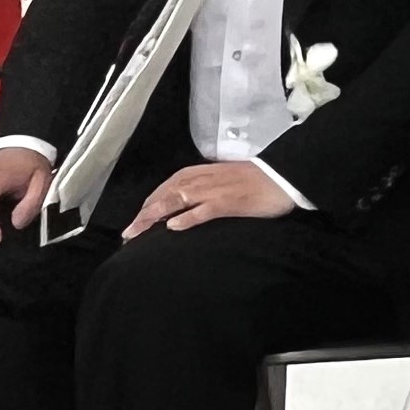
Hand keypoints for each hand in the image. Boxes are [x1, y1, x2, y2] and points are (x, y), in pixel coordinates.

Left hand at [124, 160, 294, 237]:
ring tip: (137, 233)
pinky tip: (173, 227)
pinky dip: (186, 217)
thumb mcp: (220, 182)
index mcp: (196, 174)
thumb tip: (180, 209)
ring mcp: (212, 191)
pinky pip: (202, 210)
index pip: (162, 191)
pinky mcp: (228, 202)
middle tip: (127, 235)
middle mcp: (199, 180)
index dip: (145, 208)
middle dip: (142, 216)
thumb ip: (200, 191)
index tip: (133, 226)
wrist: (283, 176)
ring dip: (153, 218)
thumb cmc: (254, 181)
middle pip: (162, 197)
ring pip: (174, 202)